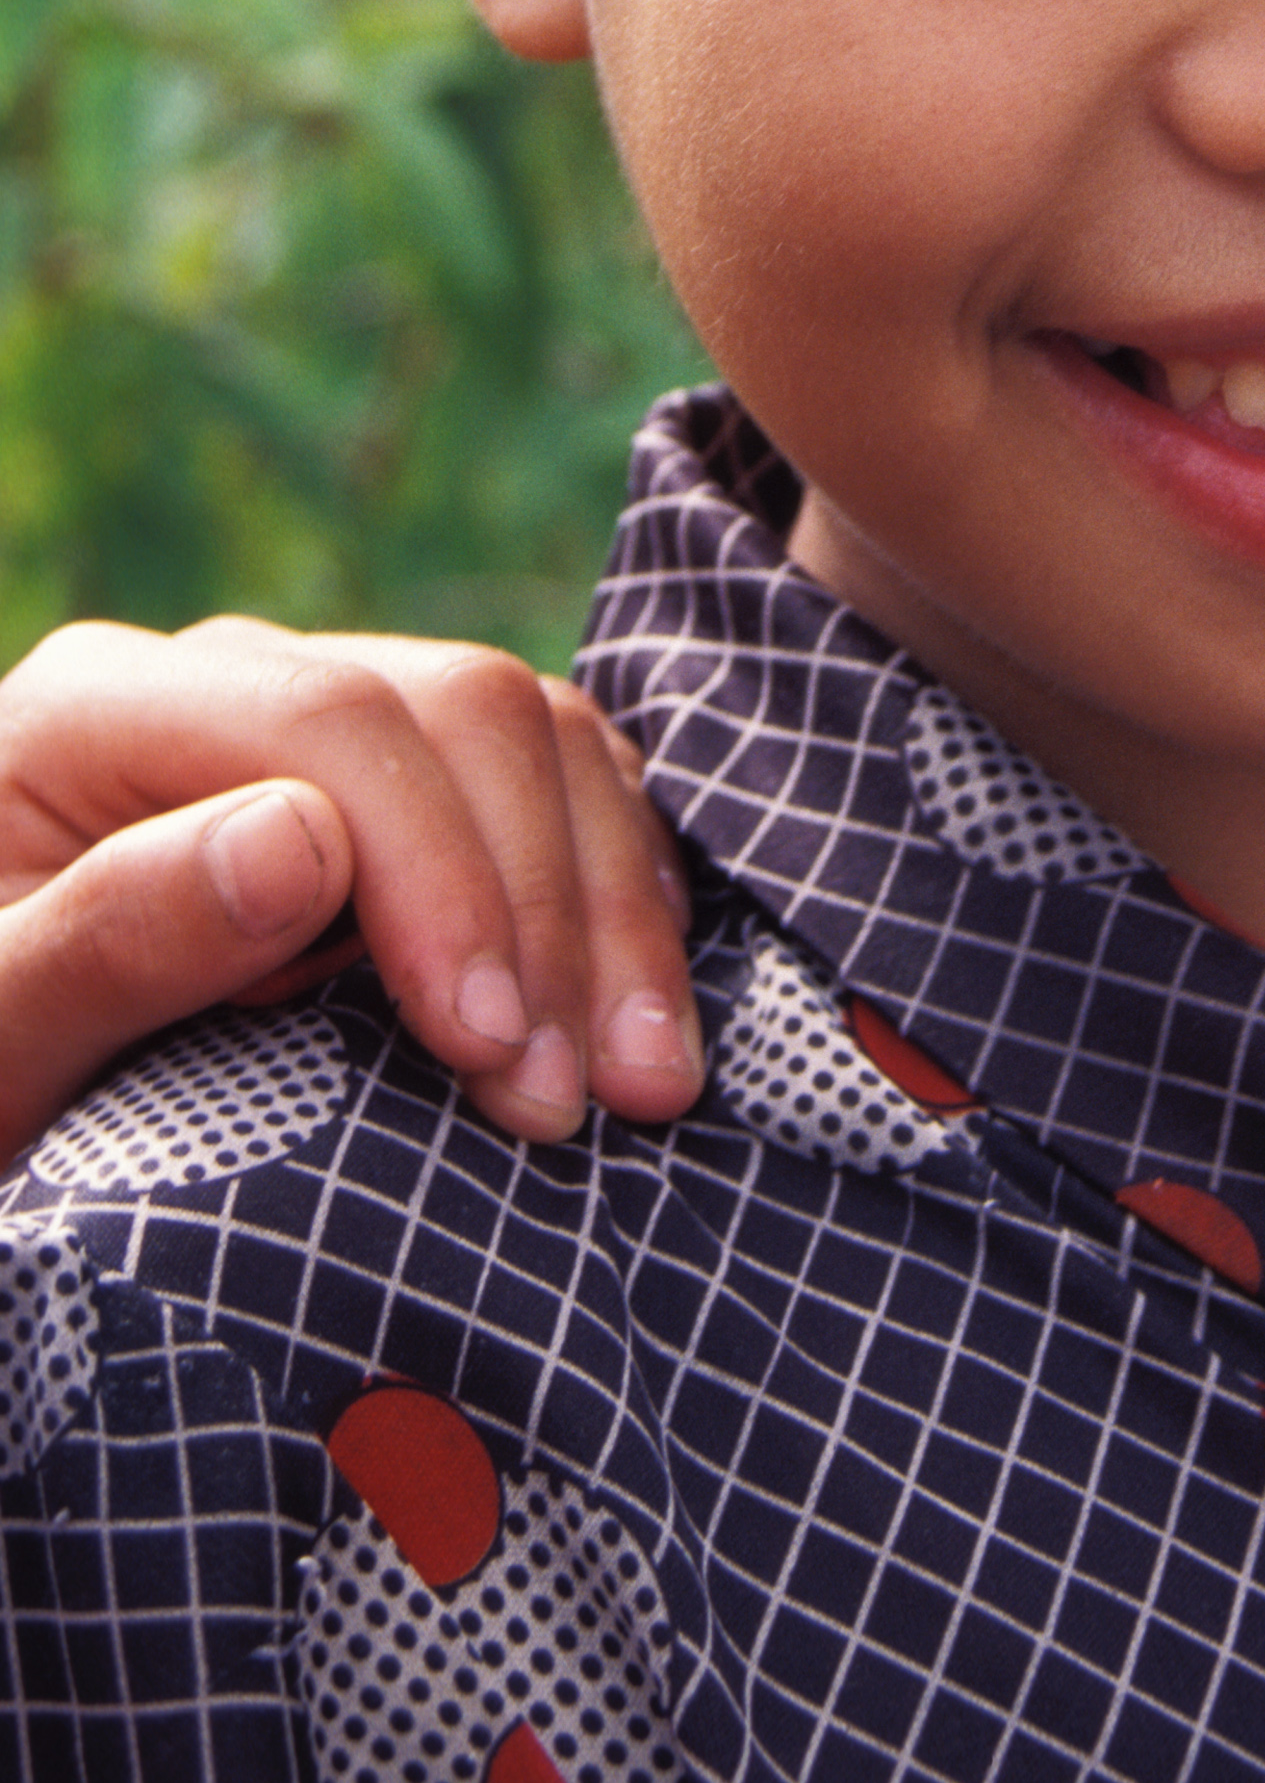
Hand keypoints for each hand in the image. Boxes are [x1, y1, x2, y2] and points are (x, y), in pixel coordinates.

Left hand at [0, 617, 701, 1159]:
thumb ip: (107, 938)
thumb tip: (299, 839)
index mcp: (102, 705)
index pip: (328, 722)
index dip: (439, 870)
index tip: (486, 1044)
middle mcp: (229, 681)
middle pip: (461, 709)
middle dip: (544, 903)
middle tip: (571, 1102)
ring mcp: (327, 731)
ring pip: (537, 738)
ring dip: (611, 907)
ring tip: (643, 1083)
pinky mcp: (403, 798)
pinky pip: (559, 785)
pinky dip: (619, 889)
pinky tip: (639, 1006)